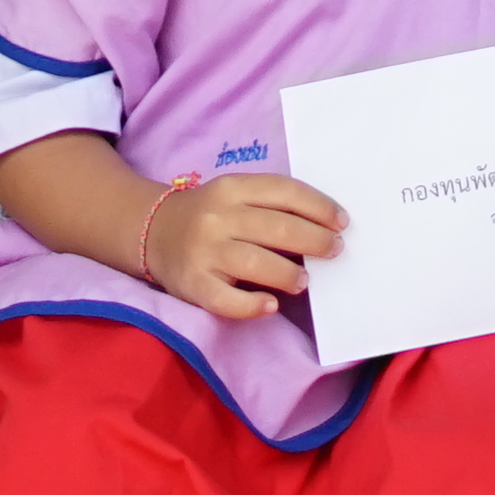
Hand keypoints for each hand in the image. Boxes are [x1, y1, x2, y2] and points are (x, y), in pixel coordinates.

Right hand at [141, 169, 341, 319]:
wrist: (152, 231)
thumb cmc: (209, 215)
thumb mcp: (234, 196)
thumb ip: (269, 206)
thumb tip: (322, 227)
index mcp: (232, 188)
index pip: (284, 192)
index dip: (318, 207)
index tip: (342, 222)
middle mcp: (218, 217)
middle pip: (276, 228)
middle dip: (314, 240)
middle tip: (335, 251)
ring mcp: (204, 252)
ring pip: (255, 263)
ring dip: (288, 273)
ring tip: (305, 280)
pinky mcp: (193, 285)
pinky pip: (226, 300)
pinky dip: (251, 306)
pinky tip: (270, 306)